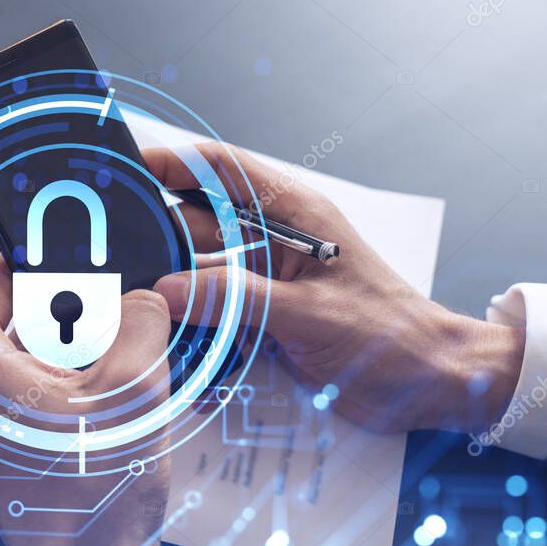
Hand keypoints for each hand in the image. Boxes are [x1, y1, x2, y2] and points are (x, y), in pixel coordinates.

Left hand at [0, 178, 171, 545]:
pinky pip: (27, 358)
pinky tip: (105, 349)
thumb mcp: (133, 395)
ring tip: (104, 313)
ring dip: (55, 311)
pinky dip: (61, 343)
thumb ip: (138, 324)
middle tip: (79, 252)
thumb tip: (138, 297)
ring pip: (9, 328)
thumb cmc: (97, 500)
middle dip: (33, 269)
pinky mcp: (6, 420)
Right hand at [145, 143, 524, 433]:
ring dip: (175, 289)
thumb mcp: (311, 315)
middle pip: (201, 223)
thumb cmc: (391, 336)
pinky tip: (175, 344)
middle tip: (113, 259)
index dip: (172, 163)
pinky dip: (197, 325)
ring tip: (135, 305)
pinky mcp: (269, 318)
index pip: (221, 170)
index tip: (125, 170)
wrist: (433, 383)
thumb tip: (169, 290)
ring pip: (204, 271)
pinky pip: (219, 312)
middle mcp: (277, 241)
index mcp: (294, 216)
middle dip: (159, 238)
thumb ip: (238, 299)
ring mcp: (271, 280)